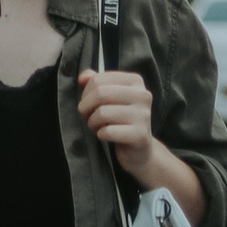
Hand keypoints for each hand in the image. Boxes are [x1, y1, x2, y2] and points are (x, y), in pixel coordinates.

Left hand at [78, 69, 167, 183]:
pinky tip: (105, 136)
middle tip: (87, 116)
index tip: (87, 103)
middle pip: (100, 93)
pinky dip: (100, 134)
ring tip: (96, 126)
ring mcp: (143, 115)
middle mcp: (142, 95)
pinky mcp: (140, 135)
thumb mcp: (109, 97)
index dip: (85, 93)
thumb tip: (83, 77)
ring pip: (102, 113)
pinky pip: (108, 131)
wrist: (139, 150)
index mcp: (135, 81)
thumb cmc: (120, 119)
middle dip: (86, 107)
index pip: (98, 79)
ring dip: (92, 122)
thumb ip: (95, 82)